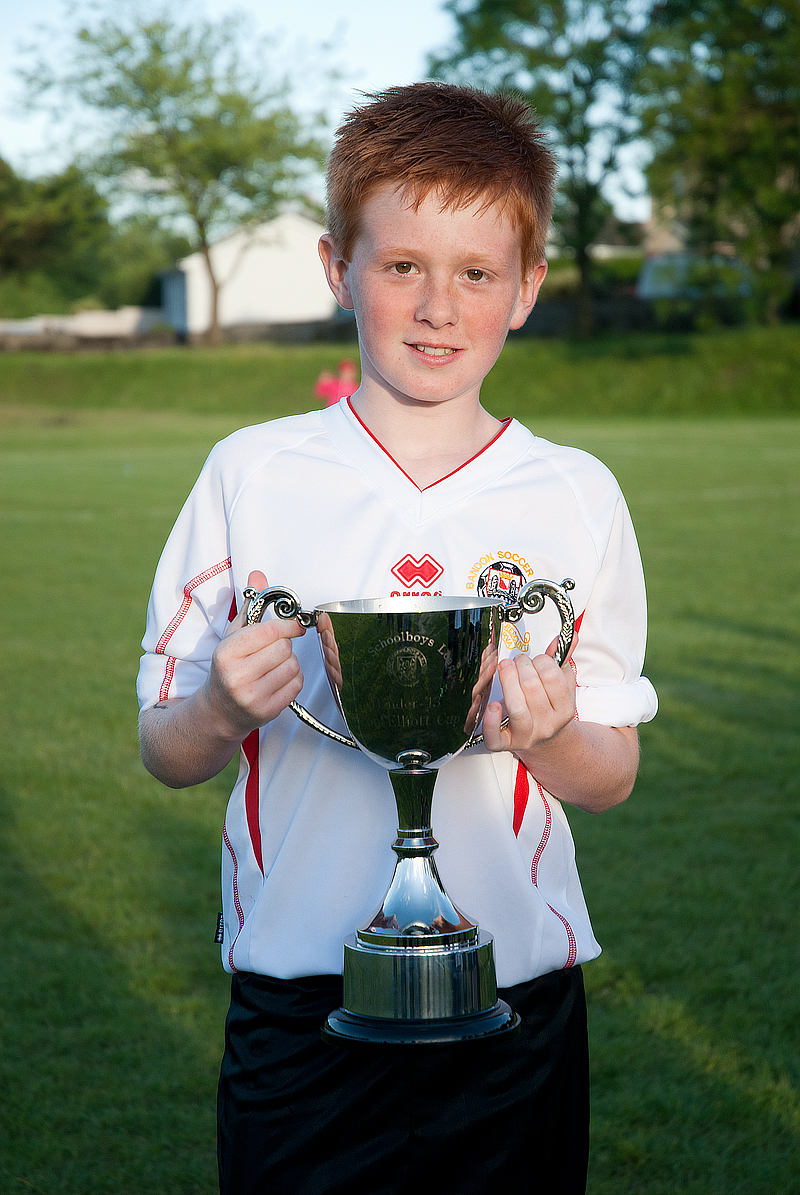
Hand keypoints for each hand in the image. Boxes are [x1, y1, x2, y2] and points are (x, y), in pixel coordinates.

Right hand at [203, 570, 305, 739]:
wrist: (219, 711)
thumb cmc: (228, 668)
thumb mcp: (233, 636)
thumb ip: (249, 606)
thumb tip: (258, 576)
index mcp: (226, 654)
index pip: (268, 632)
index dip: (286, 625)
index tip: (292, 625)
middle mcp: (237, 677)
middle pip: (284, 648)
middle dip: (284, 645)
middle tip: (274, 649)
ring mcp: (252, 696)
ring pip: (292, 665)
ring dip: (289, 662)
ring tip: (273, 665)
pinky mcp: (267, 711)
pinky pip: (296, 684)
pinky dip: (292, 678)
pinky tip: (277, 679)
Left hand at [481, 634, 575, 755]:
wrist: (546, 740)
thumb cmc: (550, 707)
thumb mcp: (562, 684)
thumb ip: (562, 659)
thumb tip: (569, 636)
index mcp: (565, 709)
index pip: (552, 677)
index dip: (541, 661)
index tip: (535, 659)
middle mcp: (547, 725)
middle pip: (532, 688)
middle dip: (521, 666)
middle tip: (516, 661)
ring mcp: (527, 736)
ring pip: (516, 708)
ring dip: (508, 681)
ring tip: (504, 667)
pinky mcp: (506, 743)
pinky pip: (495, 736)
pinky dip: (491, 720)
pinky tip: (492, 704)